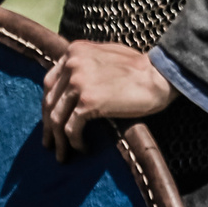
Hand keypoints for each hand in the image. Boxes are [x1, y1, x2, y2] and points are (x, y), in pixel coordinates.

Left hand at [39, 41, 174, 159]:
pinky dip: (75, 142)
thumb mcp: (105, 55)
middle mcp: (72, 64)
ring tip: (62, 155)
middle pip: (49, 101)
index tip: (49, 122)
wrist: (159, 74)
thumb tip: (71, 84)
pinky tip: (83, 148)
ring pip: (57, 118)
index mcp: (74, 51)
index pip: (50, 83)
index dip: (48, 105)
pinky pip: (71, 128)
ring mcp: (78, 82)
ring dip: (58, 140)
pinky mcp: (88, 101)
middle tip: (49, 144)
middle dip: (48, 126)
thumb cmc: (139, 67)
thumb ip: (85, 64)